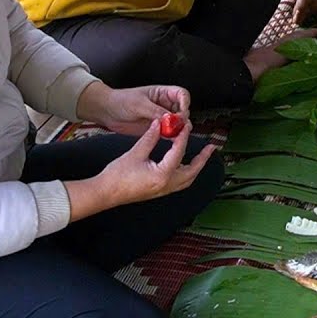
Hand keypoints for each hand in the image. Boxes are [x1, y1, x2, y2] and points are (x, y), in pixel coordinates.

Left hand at [76, 82, 188, 135]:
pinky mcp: (156, 128)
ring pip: (177, 122)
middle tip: (177, 125)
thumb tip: (170, 118)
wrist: (107, 112)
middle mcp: (164, 105)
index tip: (181, 112)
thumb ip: (156, 111)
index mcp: (162, 93)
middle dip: (182, 118)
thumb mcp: (139, 104)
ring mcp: (160, 117)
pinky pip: (168, 132)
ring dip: (178, 128)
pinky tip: (170, 139)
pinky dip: (172, 136)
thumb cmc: (120, 101)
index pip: (182, 95)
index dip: (185, 103)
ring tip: (174, 133)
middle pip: (182, 110)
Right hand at [97, 118, 216, 206]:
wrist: (104, 193)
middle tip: (211, 147)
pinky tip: (182, 164)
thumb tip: (160, 124)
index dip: (183, 137)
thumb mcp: (135, 153)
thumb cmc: (117, 176)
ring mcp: (163, 190)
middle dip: (202, 159)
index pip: (179, 152)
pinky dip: (185, 172)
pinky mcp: (158, 191)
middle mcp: (166, 185)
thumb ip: (150, 138)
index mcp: (162, 175)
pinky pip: (179, 182)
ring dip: (195, 167)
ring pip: (187, 179)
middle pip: (192, 171)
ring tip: (201, 156)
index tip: (186, 126)